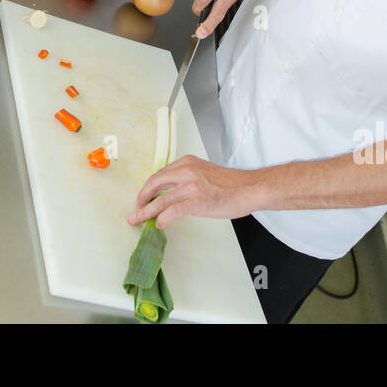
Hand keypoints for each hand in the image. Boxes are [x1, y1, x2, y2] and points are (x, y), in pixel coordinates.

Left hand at [128, 156, 258, 228]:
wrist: (250, 188)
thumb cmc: (232, 183)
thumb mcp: (205, 172)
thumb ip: (188, 178)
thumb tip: (173, 194)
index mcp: (187, 162)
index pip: (160, 174)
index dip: (149, 187)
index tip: (145, 196)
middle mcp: (186, 171)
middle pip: (155, 183)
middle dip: (142, 198)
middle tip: (136, 208)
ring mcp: (190, 186)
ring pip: (160, 200)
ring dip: (146, 211)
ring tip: (138, 219)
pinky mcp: (196, 201)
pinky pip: (172, 211)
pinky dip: (162, 218)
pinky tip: (159, 224)